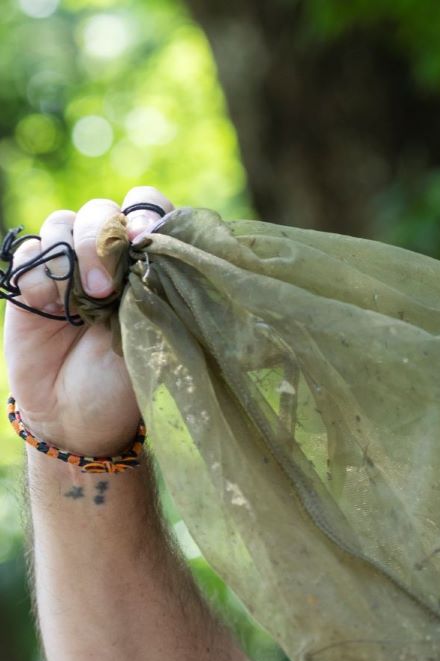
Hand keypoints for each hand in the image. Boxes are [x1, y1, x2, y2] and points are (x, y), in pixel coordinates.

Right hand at [3, 186, 172, 454]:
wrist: (80, 417)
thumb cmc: (129, 381)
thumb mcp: (156, 339)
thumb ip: (156, 292)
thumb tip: (153, 247)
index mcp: (148, 263)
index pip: (150, 210)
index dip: (149, 214)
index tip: (149, 240)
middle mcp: (109, 258)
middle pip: (105, 210)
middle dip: (105, 238)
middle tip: (109, 286)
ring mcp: (68, 267)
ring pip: (65, 222)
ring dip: (75, 251)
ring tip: (87, 298)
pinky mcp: (31, 284)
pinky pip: (29, 251)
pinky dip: (39, 271)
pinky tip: (50, 305)